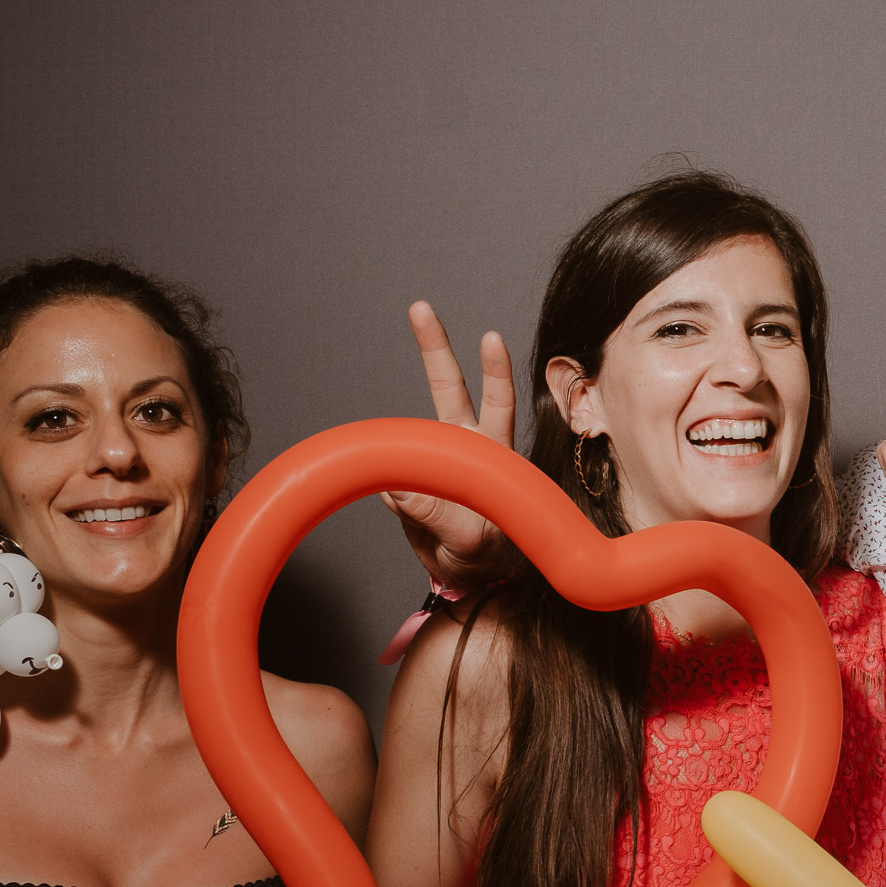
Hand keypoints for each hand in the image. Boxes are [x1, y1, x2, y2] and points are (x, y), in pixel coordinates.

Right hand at [381, 300, 515, 587]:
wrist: (468, 579)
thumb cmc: (488, 558)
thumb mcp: (472, 544)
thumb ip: (439, 519)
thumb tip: (395, 490)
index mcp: (494, 453)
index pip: (497, 403)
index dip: (495, 371)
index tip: (491, 336)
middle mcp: (465, 447)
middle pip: (449, 388)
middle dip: (434, 346)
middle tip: (420, 306)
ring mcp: (432, 464)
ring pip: (410, 426)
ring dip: (393, 424)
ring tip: (390, 417)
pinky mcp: (406, 486)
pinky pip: (388, 477)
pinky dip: (387, 486)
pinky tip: (406, 510)